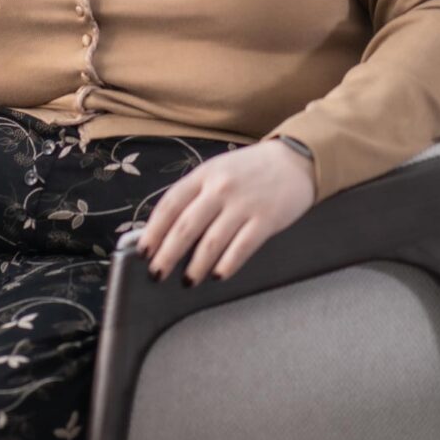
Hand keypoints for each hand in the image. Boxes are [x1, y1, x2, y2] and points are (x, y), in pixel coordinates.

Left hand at [137, 139, 315, 285]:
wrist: (296, 159)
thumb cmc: (251, 170)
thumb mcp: (218, 171)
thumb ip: (195, 195)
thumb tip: (168, 231)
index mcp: (204, 174)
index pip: (170, 204)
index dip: (153, 230)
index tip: (143, 251)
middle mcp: (221, 188)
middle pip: (186, 227)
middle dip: (167, 254)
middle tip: (157, 274)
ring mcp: (244, 204)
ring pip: (212, 241)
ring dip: (196, 266)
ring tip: (188, 281)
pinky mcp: (266, 219)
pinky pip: (242, 247)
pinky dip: (227, 264)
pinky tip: (218, 276)